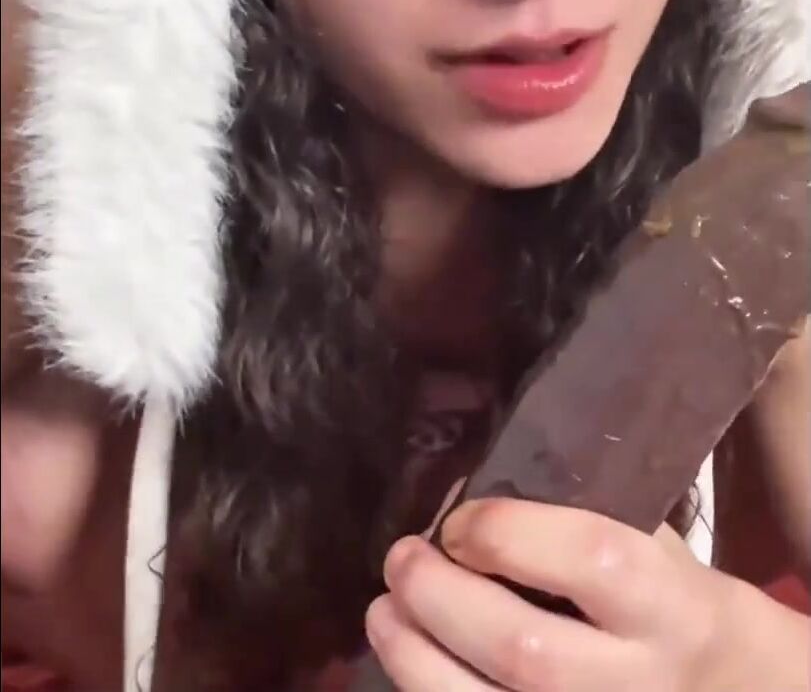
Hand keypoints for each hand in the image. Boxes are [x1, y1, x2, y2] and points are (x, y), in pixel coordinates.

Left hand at [366, 498, 809, 690]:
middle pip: (519, 648)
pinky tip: (412, 661)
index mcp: (661, 601)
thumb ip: (570, 514)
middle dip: (440, 597)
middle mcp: (630, 680)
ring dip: (414, 656)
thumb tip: (459, 490)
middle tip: (399, 560)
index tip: (457, 521)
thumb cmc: (665, 595)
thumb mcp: (645, 539)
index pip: (586, 560)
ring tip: (383, 612)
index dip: (507, 533)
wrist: (722, 691)